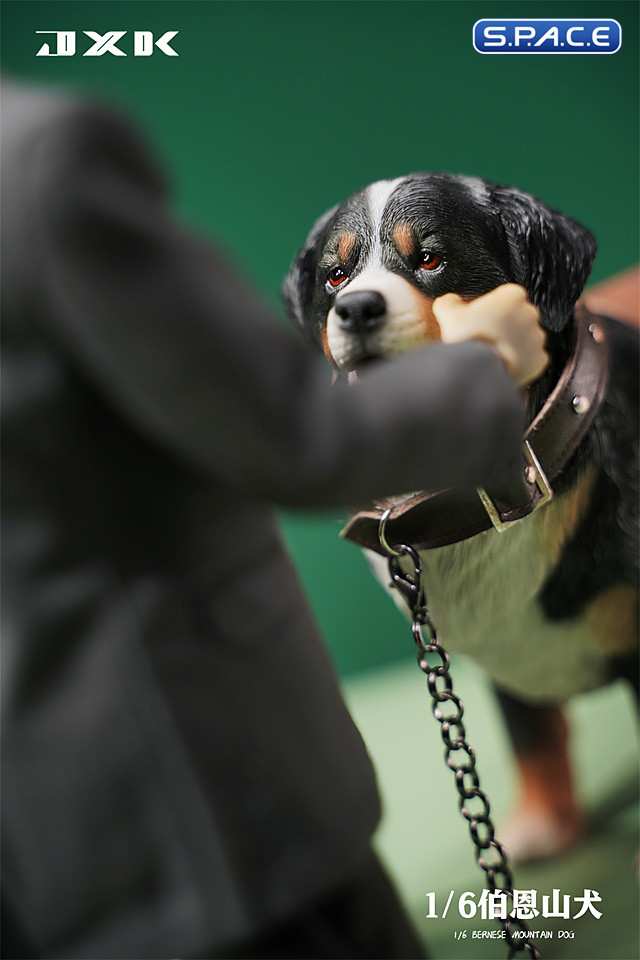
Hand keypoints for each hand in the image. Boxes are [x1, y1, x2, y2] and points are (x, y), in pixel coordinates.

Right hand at [433, 284, 548, 386]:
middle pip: (518, 316)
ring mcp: (537, 337)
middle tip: (487, 336)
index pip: (507, 296)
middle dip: (506, 325)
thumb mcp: (449, 314)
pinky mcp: (539, 359)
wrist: (481, 367)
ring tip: (494, 353)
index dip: (494, 307)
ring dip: (514, 343)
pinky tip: (506, 364)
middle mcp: (530, 313)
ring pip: (526, 338)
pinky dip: (522, 362)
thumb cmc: (468, 336)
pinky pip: (532, 358)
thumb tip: (448, 300)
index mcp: (512, 295)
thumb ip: (448, 302)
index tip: (483, 317)